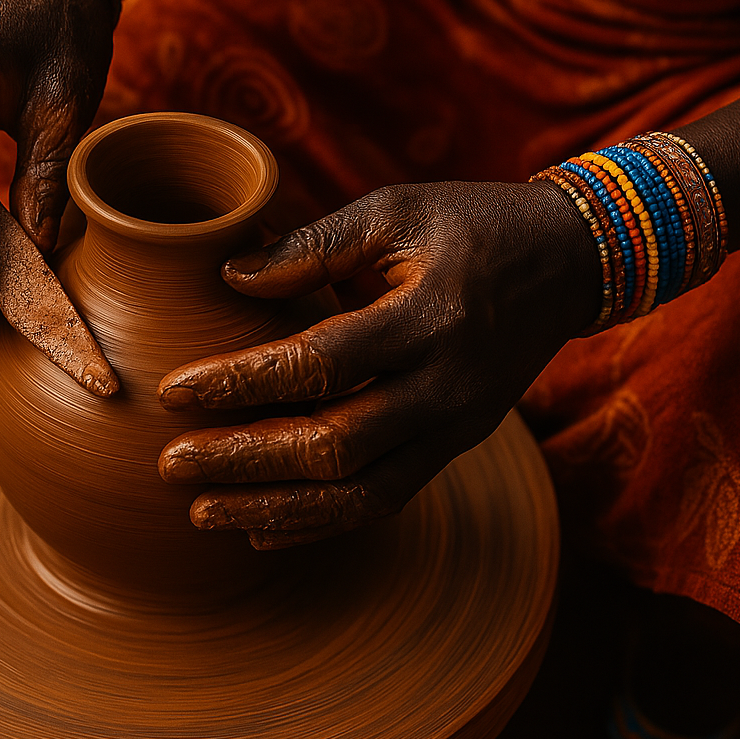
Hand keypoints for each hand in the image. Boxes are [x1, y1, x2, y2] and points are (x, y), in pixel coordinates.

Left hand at [156, 180, 600, 548]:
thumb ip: (312, 246)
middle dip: (245, 462)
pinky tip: (260, 528)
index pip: (322, 362)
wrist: (568, 262)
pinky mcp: (456, 446)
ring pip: (360, 493)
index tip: (174, 390)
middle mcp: (447, 387)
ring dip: (276, 508)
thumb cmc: (469, 225)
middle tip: (171, 464)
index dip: (243, 382)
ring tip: (202, 512)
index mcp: (430, 318)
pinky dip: (320, 521)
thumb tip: (228, 277)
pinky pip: (385, 499)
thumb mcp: (395, 211)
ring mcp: (457, 427)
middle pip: (335, 446)